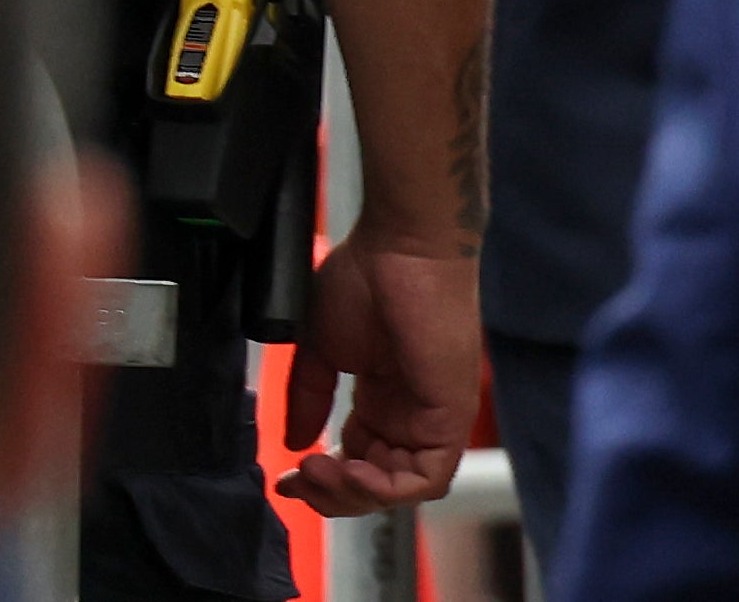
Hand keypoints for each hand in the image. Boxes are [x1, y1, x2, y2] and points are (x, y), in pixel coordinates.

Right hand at [277, 219, 482, 516]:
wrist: (403, 244)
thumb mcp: (321, 348)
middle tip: (300, 479)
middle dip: (334, 495)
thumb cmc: (367, 277)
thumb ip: (309, 398)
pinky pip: (427, 477)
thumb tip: (295, 443)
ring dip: (355, 494)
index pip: (357, 461)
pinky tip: (351, 469)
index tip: (286, 479)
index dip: (323, 480)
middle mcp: (409, 414)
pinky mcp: (451, 415)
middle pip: (377, 484)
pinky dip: (387, 488)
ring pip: (401, 489)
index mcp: (383, 398)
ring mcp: (432, 417)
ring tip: (318, 472)